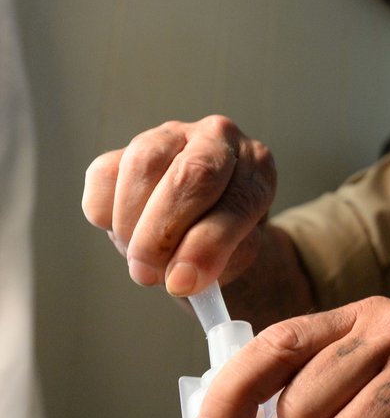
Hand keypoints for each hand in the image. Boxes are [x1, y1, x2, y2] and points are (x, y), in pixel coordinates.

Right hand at [82, 115, 276, 295]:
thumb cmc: (227, 242)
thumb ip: (217, 262)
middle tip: (148, 274)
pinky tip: (127, 234)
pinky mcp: (126, 147)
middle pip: (190, 173)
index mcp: (257, 165)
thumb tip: (182, 277)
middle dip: (162, 232)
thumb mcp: (237, 256)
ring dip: (133, 224)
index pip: (239, 199)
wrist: (203, 232)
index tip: (183, 281)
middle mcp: (217, 138)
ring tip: (141, 262)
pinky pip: (104, 175)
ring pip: (142, 166)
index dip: (207, 245)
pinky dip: (107, 214)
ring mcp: (169, 136)